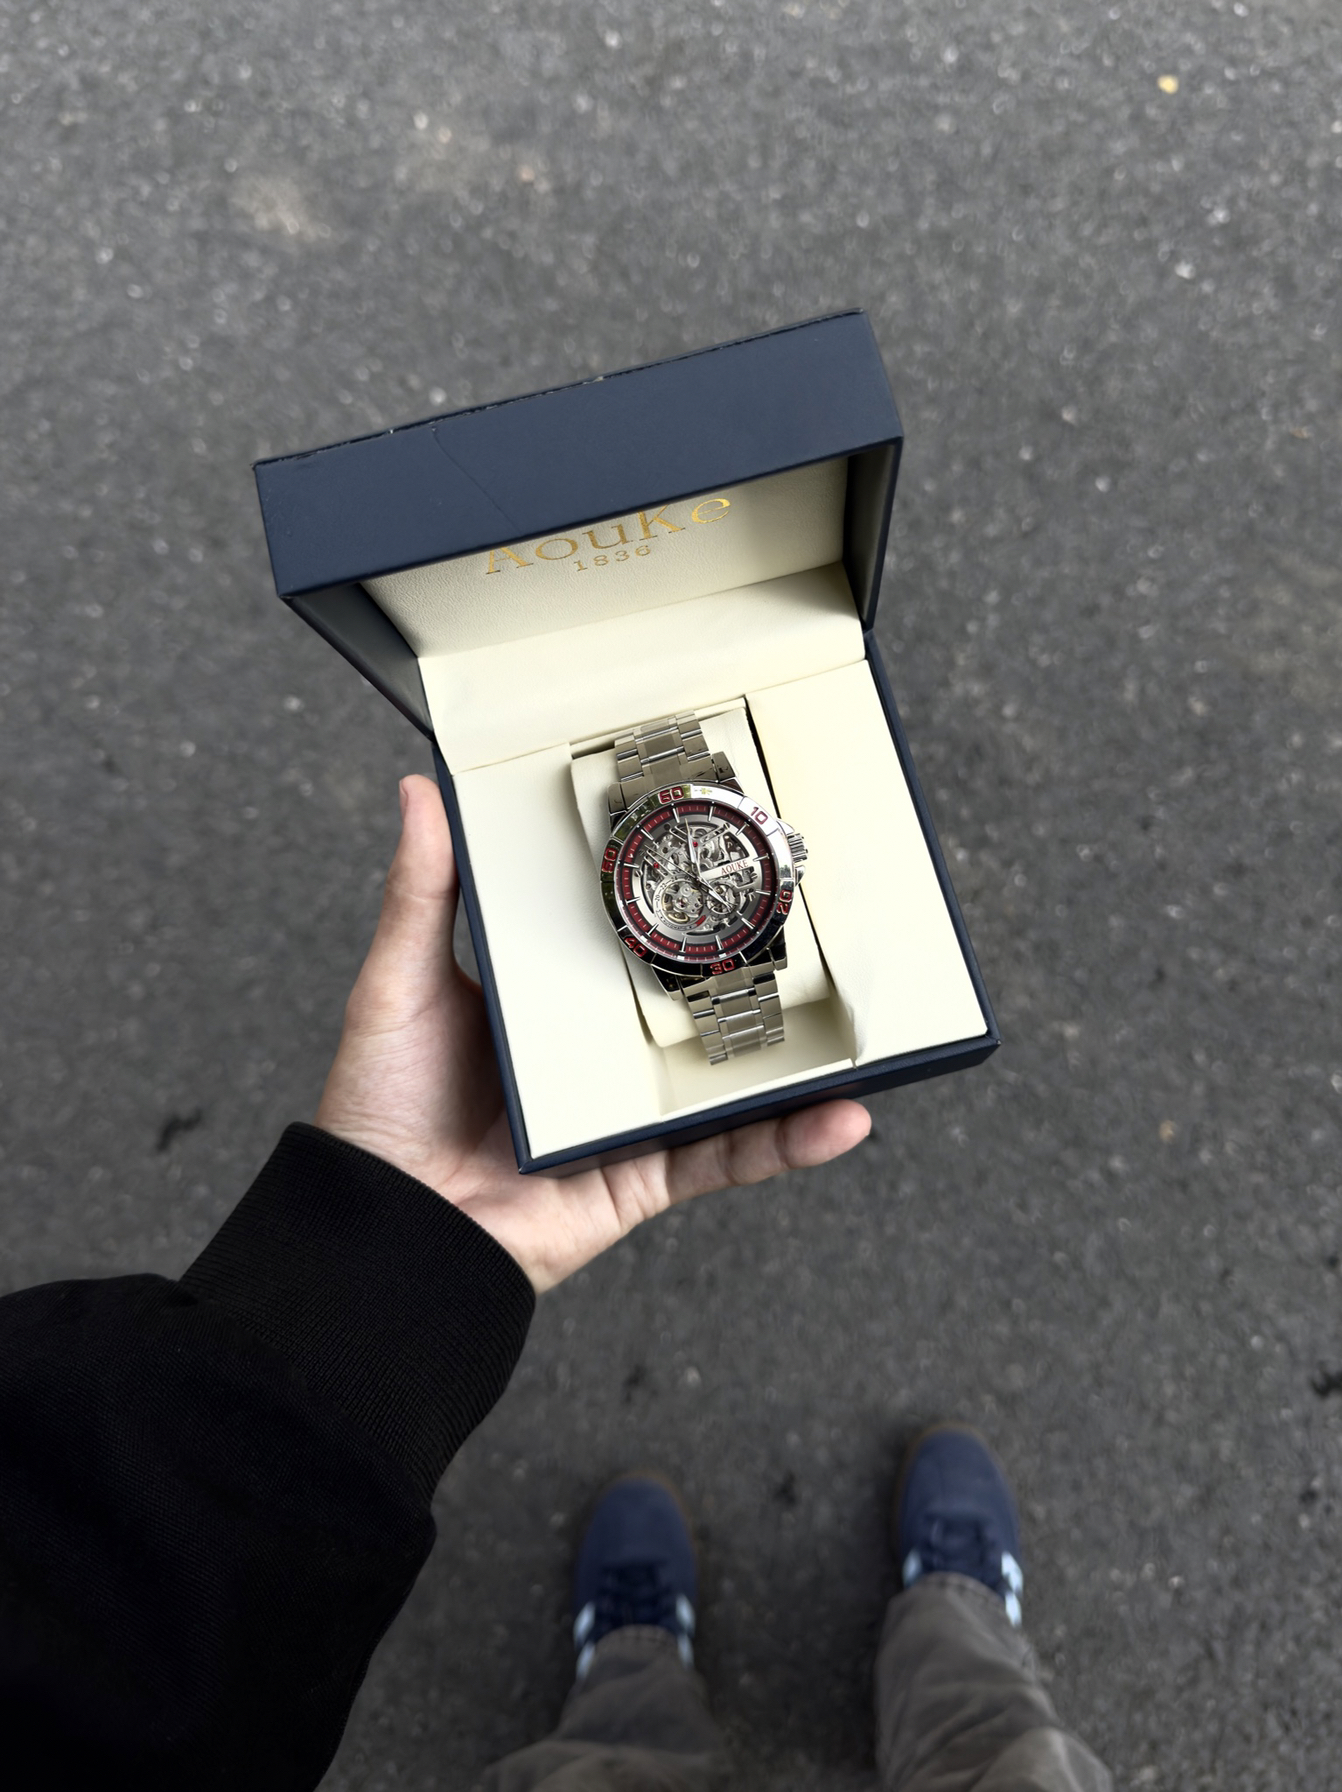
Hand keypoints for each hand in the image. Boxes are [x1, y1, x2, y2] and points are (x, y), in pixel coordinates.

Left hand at [316, 776, 870, 1293]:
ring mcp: (629, 1115)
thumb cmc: (379, 1110)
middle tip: (819, 918)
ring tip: (864, 1013)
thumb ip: (424, 895)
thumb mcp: (400, 984)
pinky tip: (845, 1116)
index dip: (673, 901)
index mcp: (550, 1003)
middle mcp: (598, 1056)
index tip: (724, 849)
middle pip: (693, 1006)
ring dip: (800, 1056)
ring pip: (732, 1079)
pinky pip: (730, 1157)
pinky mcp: (648, 1174)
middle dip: (758, 971)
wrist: (388, 1230)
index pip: (624, 941)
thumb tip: (420, 791)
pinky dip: (791, 1141)